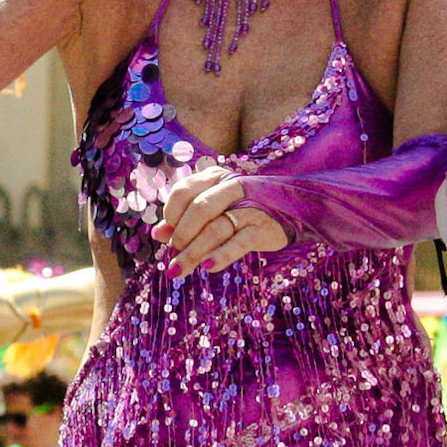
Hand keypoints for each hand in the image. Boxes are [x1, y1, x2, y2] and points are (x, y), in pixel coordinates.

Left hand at [153, 160, 289, 277]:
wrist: (290, 211)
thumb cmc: (240, 210)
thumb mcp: (212, 209)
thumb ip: (184, 219)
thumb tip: (157, 234)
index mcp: (215, 177)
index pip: (183, 191)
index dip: (171, 214)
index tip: (170, 233)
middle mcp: (233, 187)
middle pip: (198, 210)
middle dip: (181, 236)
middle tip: (174, 254)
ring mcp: (250, 207)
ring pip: (215, 229)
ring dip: (192, 252)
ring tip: (177, 269)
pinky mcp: (263, 228)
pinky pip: (239, 243)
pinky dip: (221, 256)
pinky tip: (207, 267)